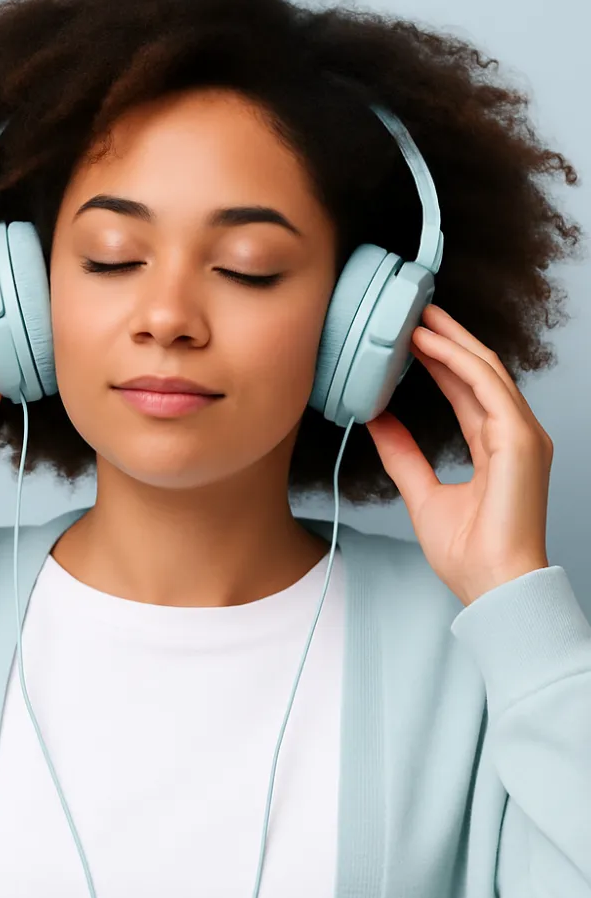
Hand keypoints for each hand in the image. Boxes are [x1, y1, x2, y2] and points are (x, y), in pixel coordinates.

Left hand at [365, 303, 553, 606]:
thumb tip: (376, 421)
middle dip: (447, 339)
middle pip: (479, 372)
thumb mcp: (422, 493)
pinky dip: (457, 360)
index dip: (440, 363)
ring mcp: (521, 435)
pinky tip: (429, 344)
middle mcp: (514, 435)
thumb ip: (402, 454)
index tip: (411, 341)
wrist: (491, 587)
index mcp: (496, 447)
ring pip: (485, 370)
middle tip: (415, 311)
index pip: (466, 392)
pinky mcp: (520, 439)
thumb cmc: (467, 553)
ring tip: (418, 316)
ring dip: (450, 340)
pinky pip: (487, 386)